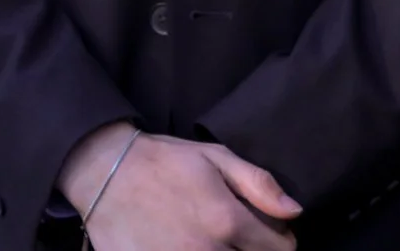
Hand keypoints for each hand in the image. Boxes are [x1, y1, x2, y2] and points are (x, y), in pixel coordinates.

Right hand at [59, 122, 301, 249]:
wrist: (105, 172)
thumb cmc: (164, 161)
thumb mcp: (215, 158)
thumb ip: (258, 184)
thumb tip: (294, 212)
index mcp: (227, 220)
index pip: (280, 250)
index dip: (280, 241)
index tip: (270, 233)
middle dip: (251, 250)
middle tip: (238, 235)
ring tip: (212, 239)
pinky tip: (185, 244)